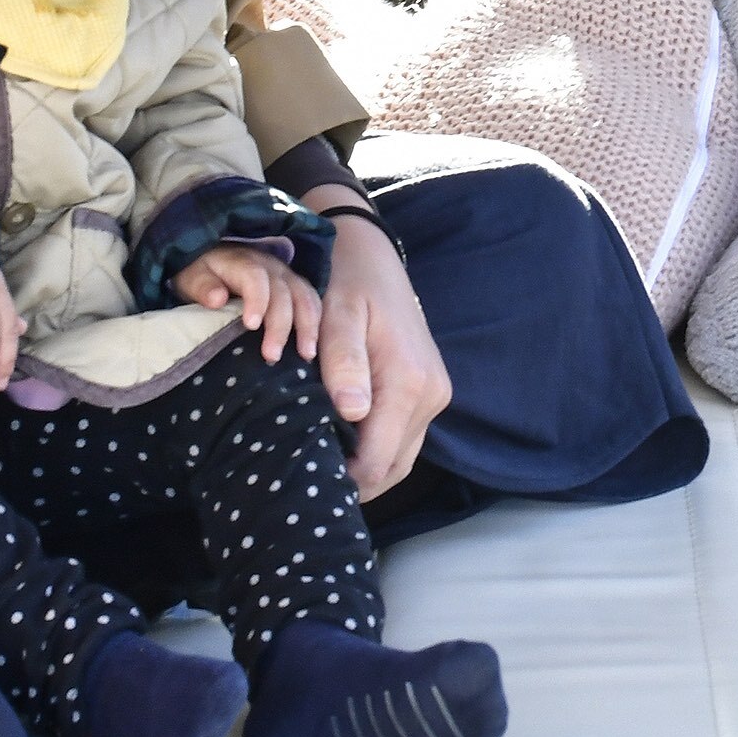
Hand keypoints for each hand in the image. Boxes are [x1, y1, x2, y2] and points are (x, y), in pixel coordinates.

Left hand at [176, 243, 320, 364]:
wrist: (217, 261)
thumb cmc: (203, 275)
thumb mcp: (192, 279)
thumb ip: (203, 287)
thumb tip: (217, 299)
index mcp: (242, 262)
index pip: (255, 277)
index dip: (257, 300)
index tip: (251, 326)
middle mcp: (270, 266)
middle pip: (282, 292)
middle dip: (280, 325)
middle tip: (271, 356)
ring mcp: (286, 275)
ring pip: (304, 297)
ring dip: (307, 326)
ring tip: (305, 354)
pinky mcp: (295, 286)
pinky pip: (312, 301)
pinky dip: (315, 323)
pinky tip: (312, 347)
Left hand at [302, 203, 449, 500]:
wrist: (372, 255)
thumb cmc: (346, 282)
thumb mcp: (336, 315)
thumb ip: (344, 363)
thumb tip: (351, 413)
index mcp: (408, 381)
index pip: (377, 462)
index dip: (342, 481)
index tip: (302, 480)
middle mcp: (431, 395)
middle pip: (391, 470)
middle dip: (352, 482)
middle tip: (305, 479)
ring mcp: (435, 396)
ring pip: (400, 459)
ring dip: (365, 468)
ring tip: (320, 463)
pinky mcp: (431, 392)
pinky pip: (404, 439)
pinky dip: (377, 450)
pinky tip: (343, 443)